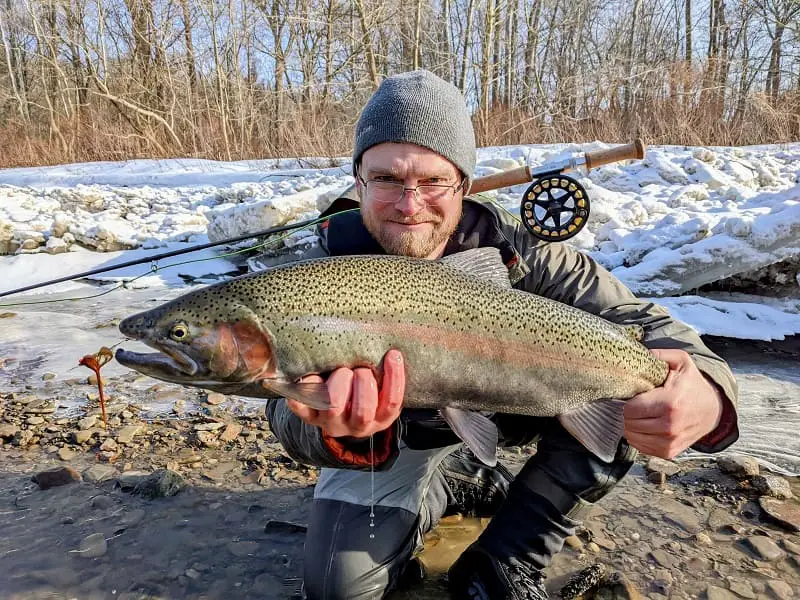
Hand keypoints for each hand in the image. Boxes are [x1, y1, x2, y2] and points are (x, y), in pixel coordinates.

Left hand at [286, 349, 405, 438]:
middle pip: (363, 412)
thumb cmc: (362, 389)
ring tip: (341, 370)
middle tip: (360, 368)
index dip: (394, 378)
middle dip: (363, 383)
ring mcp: (331, 421)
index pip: (392, 403)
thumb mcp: (381, 387)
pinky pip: (303, 404)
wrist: (335, 411)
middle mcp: (356, 425)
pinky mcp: (308, 415)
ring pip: (334, 406)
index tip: (393, 354)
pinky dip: (305, 388)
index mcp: (379, 418)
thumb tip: (391, 348)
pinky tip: (311, 375)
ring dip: (338, 382)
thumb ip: (384, 373)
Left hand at [623, 349, 723, 458]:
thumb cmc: (692, 385)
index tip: (629, 396)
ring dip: (629, 426)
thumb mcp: (681, 362)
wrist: (713, 410)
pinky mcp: (668, 452)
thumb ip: (659, 355)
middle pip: (628, 424)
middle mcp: (669, 426)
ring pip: (632, 437)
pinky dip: (637, 437)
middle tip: (631, 404)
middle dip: (625, 413)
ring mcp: (669, 442)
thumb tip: (639, 352)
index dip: (624, 401)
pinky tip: (643, 426)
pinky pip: (641, 447)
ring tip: (636, 414)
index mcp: (670, 403)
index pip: (629, 409)